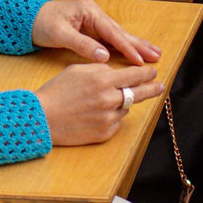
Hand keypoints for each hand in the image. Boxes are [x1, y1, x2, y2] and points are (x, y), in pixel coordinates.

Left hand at [32, 0, 160, 65]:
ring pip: (118, 37)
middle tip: (157, 55)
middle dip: (139, 45)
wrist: (27, 19)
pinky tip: (134, 53)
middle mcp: (95, 15)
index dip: (127, 47)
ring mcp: (94, 23)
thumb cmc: (42, 24)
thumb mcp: (60, 34)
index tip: (140, 59)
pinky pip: (111, 41)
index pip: (112, 32)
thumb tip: (104, 56)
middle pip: (120, 32)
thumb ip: (82, 45)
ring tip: (154, 53)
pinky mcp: (91, 31)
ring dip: (135, 46)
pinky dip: (123, 48)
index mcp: (90, 12)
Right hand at [36, 60, 160, 145]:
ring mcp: (108, 118)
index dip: (146, 73)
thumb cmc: (57, 91)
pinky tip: (96, 114)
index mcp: (102, 80)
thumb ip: (100, 69)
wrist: (43, 117)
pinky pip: (116, 122)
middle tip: (160, 86)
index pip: (133, 75)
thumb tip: (115, 72)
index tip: (153, 71)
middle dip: (152, 88)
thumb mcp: (77, 70)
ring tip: (105, 101)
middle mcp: (109, 99)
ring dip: (122, 103)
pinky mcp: (105, 133)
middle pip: (139, 93)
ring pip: (125, 108)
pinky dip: (111, 117)